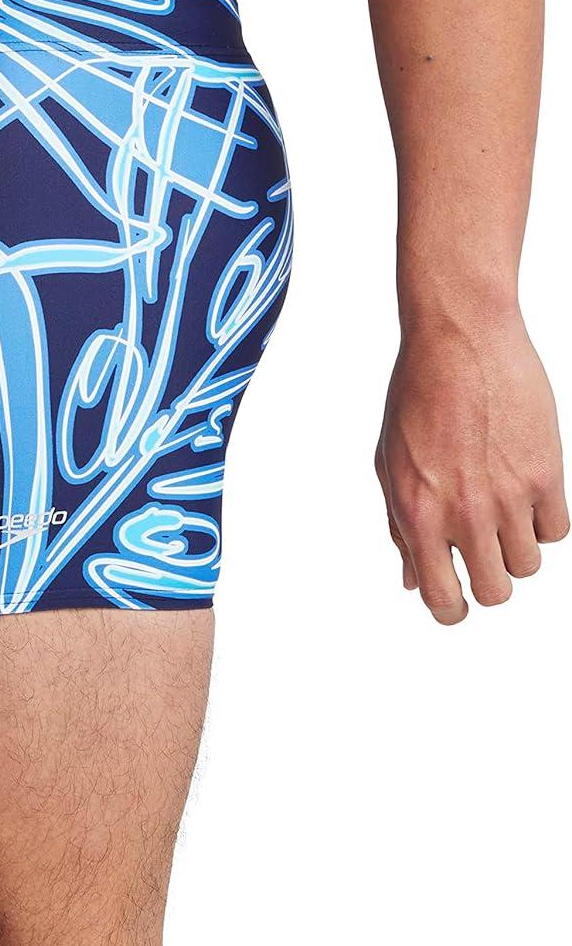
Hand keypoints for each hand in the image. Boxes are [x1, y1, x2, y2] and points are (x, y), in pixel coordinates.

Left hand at [375, 313, 568, 622]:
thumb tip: (413, 581)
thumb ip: (400, 526)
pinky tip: (525, 490)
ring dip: (515, 548)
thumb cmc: (415, 396)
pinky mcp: (546, 472)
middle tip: (483, 552)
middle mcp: (463, 512)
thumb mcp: (390, 462)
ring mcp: (508, 495)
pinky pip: (556, 530)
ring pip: (527, 567)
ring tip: (502, 511)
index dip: (450, 608)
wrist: (459, 338)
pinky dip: (543, 520)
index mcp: (417, 513)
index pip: (441, 599)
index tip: (456, 598)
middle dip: (487, 581)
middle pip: (494, 594)